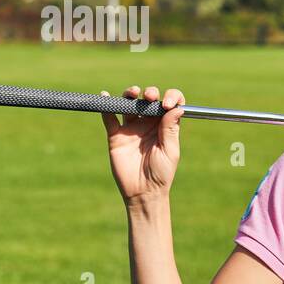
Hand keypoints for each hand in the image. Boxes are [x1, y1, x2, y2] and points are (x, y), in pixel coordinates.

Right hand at [101, 84, 185, 204]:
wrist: (143, 191)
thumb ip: (170, 129)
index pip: (170, 104)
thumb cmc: (161, 173)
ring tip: (133, 93)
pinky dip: (106, 106)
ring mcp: (131, 128)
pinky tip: (106, 96)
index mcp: (165, 126)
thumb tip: (177, 107)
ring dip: (130, 94)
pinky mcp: (116, 135)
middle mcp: (148, 123)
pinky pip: (109, 117)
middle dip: (151, 92)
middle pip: (149, 100)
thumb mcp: (169, 151)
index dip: (171, 97)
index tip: (167, 104)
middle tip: (150, 97)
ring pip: (129, 104)